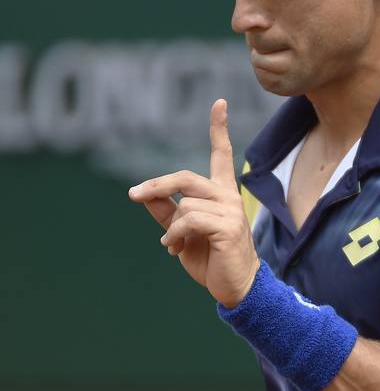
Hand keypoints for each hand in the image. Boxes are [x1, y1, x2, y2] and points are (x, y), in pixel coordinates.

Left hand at [127, 98, 259, 307]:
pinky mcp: (228, 228)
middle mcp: (228, 197)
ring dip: (171, 228)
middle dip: (156, 185)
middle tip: (133, 194)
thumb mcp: (181, 231)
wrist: (235, 287)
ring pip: (185, 205)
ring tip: (173, 244)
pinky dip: (175, 236)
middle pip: (185, 178)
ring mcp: (231, 211)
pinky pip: (189, 221)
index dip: (219, 128)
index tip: (220, 103)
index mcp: (221, 193)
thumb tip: (142, 192)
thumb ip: (165, 210)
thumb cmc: (210, 258)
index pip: (221, 154)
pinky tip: (175, 248)